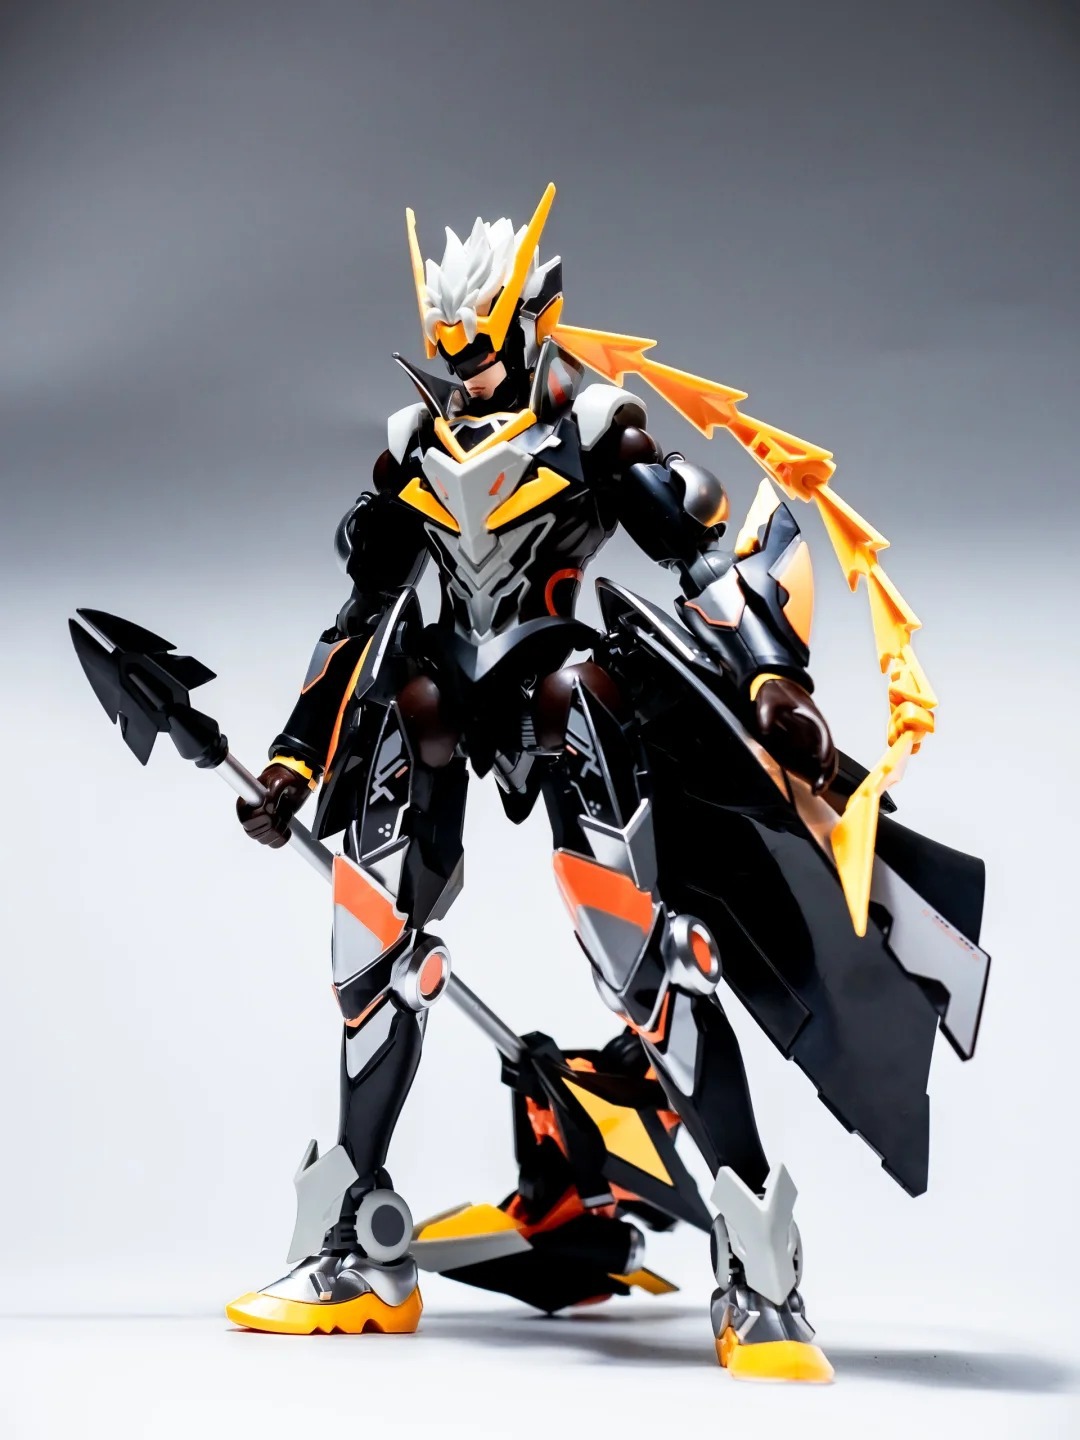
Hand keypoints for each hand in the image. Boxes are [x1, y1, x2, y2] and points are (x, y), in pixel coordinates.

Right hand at [236, 763, 311, 847]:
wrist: (296, 780)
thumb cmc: (284, 777)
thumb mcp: (280, 781)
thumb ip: (273, 794)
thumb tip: (268, 809)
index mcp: (245, 803)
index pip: (247, 822)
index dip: (261, 820)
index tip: (273, 809)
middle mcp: (250, 815)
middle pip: (254, 834)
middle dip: (272, 825)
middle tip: (280, 811)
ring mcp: (261, 823)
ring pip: (264, 840)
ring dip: (279, 830)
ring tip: (284, 815)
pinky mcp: (272, 828)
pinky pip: (273, 843)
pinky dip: (283, 837)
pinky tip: (286, 825)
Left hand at [753, 677, 837, 793]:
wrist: (779, 688)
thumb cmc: (778, 694)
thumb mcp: (769, 701)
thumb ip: (766, 715)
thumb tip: (766, 730)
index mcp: (812, 719)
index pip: (823, 738)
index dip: (824, 752)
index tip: (821, 764)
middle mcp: (817, 731)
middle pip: (829, 753)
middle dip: (826, 771)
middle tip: (819, 787)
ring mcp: (814, 739)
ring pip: (826, 760)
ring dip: (824, 775)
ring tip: (817, 790)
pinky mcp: (808, 745)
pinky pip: (817, 761)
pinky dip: (817, 773)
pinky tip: (812, 784)